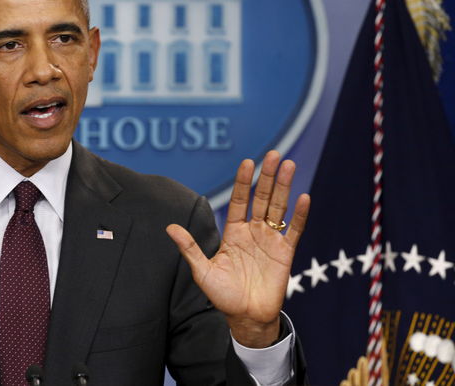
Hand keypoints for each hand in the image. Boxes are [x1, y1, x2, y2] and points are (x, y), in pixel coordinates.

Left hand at [166, 151, 308, 347]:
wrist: (245, 318)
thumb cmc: (222, 295)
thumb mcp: (202, 271)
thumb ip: (190, 248)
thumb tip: (169, 227)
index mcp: (234, 233)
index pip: (240, 201)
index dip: (244, 182)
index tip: (248, 162)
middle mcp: (253, 232)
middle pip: (262, 198)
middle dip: (268, 176)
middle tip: (275, 154)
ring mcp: (271, 241)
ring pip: (279, 208)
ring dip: (284, 187)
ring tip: (289, 165)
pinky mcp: (285, 253)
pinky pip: (294, 230)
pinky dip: (299, 215)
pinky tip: (303, 197)